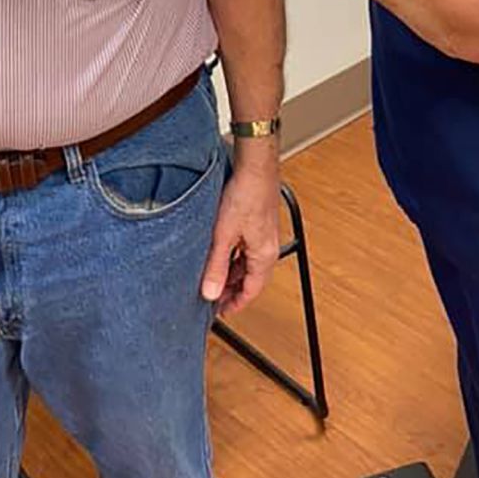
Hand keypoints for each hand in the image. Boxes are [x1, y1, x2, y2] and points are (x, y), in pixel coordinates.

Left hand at [202, 159, 280, 315]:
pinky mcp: (259, 223)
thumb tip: (210, 293)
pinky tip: (221, 251)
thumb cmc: (245, 194)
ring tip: (213, 275)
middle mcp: (268, 247)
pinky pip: (247, 248)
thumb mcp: (223, 235)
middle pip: (250, 278)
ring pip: (248, 263)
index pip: (252, 291)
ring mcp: (264, 234)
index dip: (236, 303)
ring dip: (232, 271)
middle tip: (212, 295)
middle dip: (232, 289)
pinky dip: (235, 256)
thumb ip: (216, 266)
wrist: (255, 165)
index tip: (221, 311)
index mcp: (264, 255)